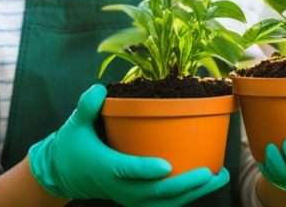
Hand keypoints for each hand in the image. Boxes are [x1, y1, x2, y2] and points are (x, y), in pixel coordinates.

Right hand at [28, 84, 228, 206]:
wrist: (66, 173)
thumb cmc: (74, 145)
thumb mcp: (76, 124)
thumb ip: (87, 107)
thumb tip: (99, 90)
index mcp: (107, 167)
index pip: (128, 171)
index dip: (146, 170)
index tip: (167, 165)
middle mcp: (121, 188)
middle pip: (155, 193)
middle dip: (184, 185)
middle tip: (208, 172)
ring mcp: (131, 197)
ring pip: (165, 202)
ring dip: (194, 192)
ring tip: (219, 176)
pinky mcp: (138, 200)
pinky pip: (166, 203)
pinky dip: (187, 196)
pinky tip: (207, 182)